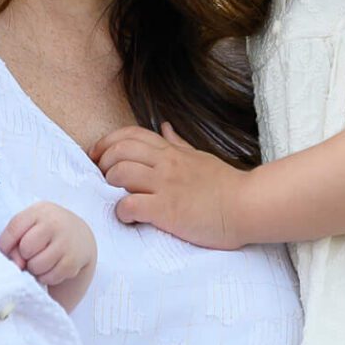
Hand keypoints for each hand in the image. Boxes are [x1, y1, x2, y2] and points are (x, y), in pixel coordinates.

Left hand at [0, 201, 94, 288]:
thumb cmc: (47, 231)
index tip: (7, 250)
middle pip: (25, 248)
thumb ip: (16, 241)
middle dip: (24, 256)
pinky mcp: (73, 261)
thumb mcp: (31, 225)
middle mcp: (54, 223)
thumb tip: (17, 265)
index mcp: (39, 211)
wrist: (80, 237)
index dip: (5, 245)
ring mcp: (65, 242)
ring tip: (41, 261)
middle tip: (32, 254)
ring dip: (34, 269)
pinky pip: (49, 277)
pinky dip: (46, 277)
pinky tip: (52, 267)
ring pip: (36, 265)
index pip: (14, 229)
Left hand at [88, 122, 252, 249]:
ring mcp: (165, 186)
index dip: (107, 142)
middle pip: (119, 151)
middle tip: (103, 179)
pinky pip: (131, 205)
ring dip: (110, 186)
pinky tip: (128, 217)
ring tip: (116, 197)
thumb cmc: (226, 186)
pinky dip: (122, 211)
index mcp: (171, 152)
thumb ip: (178, 144)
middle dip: (103, 163)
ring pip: (120, 174)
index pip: (130, 134)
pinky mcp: (167, 210)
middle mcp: (166, 164)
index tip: (98, 155)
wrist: (247, 206)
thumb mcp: (200, 157)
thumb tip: (165, 127)